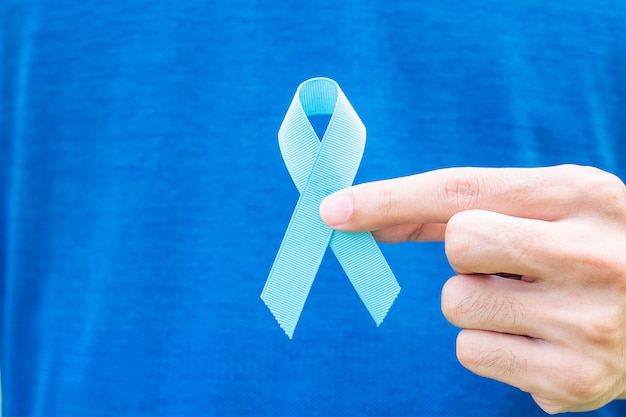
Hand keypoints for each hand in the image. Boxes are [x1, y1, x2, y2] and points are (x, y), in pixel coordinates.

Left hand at [319, 164, 625, 413]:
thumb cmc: (590, 250)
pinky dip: (491, 345)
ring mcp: (587, 324)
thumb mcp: (549, 208)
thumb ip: (461, 205)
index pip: (462, 190)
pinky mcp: (573, 382)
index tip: (333, 209)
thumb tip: (363, 215)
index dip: (389, 198)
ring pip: (456, 304)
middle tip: (512, 262)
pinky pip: (472, 352)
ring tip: (532, 302)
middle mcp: (591, 257)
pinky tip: (538, 339)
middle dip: (467, 254)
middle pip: (458, 245)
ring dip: (478, 302)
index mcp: (583, 196)